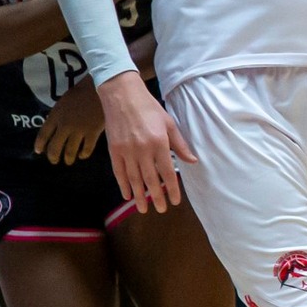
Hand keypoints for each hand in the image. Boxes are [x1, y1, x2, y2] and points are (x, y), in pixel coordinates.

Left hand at [34, 80, 105, 164]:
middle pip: (55, 147)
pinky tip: (83, 155)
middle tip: (54, 160)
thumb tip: (57, 127)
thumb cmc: (81, 91)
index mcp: (55, 116)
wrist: (100, 87)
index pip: (43, 135)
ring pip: (70, 151)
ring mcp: (79, 131)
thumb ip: (59, 115)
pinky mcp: (93, 133)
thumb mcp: (64, 102)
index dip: (40, 145)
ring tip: (68, 161)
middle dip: (53, 156)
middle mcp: (65, 126)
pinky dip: (84, 154)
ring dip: (68, 158)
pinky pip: (87, 148)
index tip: (39, 151)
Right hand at [98, 71, 193, 211]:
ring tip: (143, 208)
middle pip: (150, 179)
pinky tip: (127, 194)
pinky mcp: (114, 150)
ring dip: (138, 195)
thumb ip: (180, 144)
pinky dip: (123, 184)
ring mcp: (126, 151)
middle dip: (155, 197)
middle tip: (160, 210)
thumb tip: (192, 161)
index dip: (171, 189)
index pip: (167, 172)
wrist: (122, 96)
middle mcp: (142, 149)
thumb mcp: (169, 123)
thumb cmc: (149, 108)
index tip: (174, 201)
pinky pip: (119, 172)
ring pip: (133, 179)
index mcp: (159, 143)